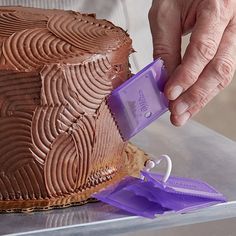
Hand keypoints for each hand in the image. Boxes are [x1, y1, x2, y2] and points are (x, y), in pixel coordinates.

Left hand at [149, 0, 235, 125]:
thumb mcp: (165, 14)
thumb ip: (165, 47)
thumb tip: (163, 79)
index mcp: (218, 7)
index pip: (203, 49)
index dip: (186, 76)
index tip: (170, 94)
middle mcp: (233, 23)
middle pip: (219, 67)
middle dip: (195, 95)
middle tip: (176, 113)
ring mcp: (234, 36)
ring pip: (222, 74)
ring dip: (200, 98)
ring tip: (182, 113)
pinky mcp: (228, 46)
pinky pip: (219, 71)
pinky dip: (204, 89)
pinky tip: (192, 101)